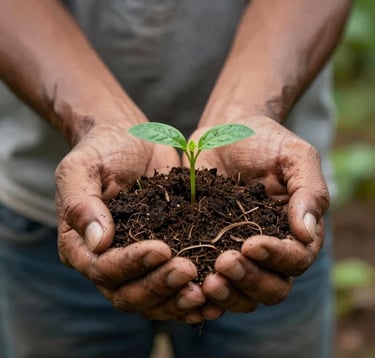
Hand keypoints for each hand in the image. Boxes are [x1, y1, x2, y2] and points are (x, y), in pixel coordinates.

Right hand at [56, 123, 205, 319]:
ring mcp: (136, 263)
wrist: (130, 142)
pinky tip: (214, 292)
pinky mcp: (162, 257)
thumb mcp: (82, 168)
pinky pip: (173, 287)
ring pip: (153, 299)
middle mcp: (107, 262)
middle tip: (188, 270)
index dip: (132, 264)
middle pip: (129, 293)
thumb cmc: (102, 151)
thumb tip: (97, 243)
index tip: (162, 249)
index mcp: (81, 246)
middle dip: (159, 285)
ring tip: (204, 290)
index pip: (103, 269)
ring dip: (177, 298)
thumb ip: (81, 203)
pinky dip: (190, 294)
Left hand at [184, 116, 328, 312]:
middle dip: (249, 280)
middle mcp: (269, 249)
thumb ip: (309, 191)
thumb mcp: (294, 156)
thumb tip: (307, 233)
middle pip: (270, 287)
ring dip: (227, 293)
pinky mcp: (208, 248)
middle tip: (224, 264)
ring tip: (206, 281)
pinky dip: (201, 289)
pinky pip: (208, 279)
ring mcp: (237, 252)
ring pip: (242, 292)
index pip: (296, 259)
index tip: (251, 244)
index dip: (277, 258)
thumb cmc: (265, 140)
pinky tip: (186, 283)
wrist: (225, 132)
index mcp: (294, 230)